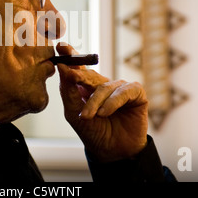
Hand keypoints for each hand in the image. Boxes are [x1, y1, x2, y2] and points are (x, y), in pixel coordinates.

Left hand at [56, 43, 148, 162]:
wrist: (112, 152)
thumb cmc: (93, 131)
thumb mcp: (75, 113)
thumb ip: (68, 91)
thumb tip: (63, 67)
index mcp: (86, 86)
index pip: (78, 67)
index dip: (70, 55)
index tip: (61, 46)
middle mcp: (103, 83)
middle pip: (89, 74)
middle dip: (79, 76)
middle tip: (71, 76)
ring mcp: (120, 87)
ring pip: (104, 87)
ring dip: (95, 102)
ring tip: (89, 116)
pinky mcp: (136, 93)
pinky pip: (123, 92)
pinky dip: (112, 102)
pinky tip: (105, 113)